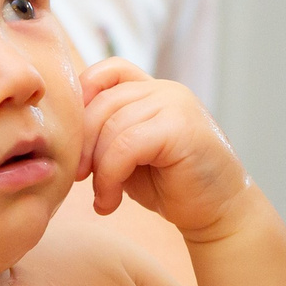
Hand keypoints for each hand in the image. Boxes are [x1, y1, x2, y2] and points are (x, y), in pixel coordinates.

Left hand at [79, 60, 251, 237]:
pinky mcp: (181, 127)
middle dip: (83, 143)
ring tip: (103, 198)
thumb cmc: (172, 186)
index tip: (73, 141)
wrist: (219, 213)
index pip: (108, 72)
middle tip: (78, 178)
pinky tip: (111, 201)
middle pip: (103, 101)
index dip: (82, 98)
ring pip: (112, 126)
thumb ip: (107, 133)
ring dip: (98, 169)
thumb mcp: (130, 154)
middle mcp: (165, 90)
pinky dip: (110, 176)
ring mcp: (176, 104)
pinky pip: (126, 145)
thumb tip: (66, 130)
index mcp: (153, 90)